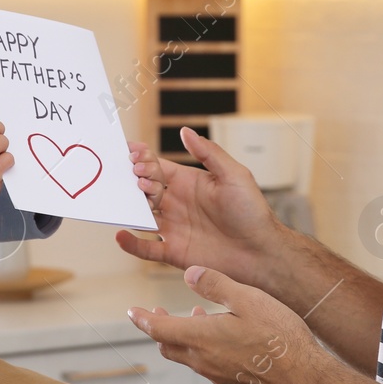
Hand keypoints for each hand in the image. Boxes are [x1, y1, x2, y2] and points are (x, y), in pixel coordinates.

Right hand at [114, 126, 282, 287]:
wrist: (261, 252)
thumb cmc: (252, 212)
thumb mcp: (234, 175)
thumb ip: (209, 153)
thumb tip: (185, 131)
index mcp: (190, 183)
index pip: (159, 168)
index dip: (144, 160)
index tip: (133, 153)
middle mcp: (178, 204)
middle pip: (146, 189)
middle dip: (136, 181)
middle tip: (135, 177)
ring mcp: (175, 228)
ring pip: (142, 216)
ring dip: (131, 208)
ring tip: (128, 202)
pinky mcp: (174, 252)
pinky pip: (147, 248)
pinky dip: (131, 243)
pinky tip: (121, 235)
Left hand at [126, 266, 324, 383]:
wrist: (305, 379)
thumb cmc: (279, 338)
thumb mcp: (248, 299)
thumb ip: (216, 285)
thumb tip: (189, 273)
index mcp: (201, 337)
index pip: (158, 329)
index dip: (142, 319)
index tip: (132, 311)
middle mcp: (203, 360)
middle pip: (168, 345)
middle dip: (159, 328)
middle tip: (158, 312)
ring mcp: (217, 375)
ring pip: (188, 355)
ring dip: (184, 336)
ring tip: (197, 315)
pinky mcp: (232, 383)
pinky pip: (206, 364)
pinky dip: (203, 347)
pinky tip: (222, 335)